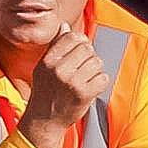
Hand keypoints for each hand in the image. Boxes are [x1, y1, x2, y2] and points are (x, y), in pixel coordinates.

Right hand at [19, 25, 110, 139]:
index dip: (80, 42)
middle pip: (87, 48)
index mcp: (48, 61)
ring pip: (97, 62)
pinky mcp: (84, 93)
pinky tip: (90, 88)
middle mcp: (59, 70)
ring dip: (95, 71)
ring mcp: (72, 82)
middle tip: (82, 69)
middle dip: (89, 57)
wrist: (44, 121)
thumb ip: (55, 47)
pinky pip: (103, 78)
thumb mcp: (44, 68)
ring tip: (84, 80)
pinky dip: (100, 83)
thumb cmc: (46, 92)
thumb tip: (65, 26)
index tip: (79, 51)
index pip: (73, 37)